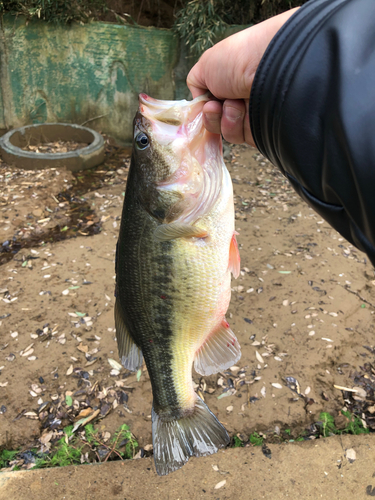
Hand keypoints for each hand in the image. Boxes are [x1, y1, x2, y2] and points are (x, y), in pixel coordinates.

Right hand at [187, 8, 298, 145]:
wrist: (271, 65)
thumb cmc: (237, 59)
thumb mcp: (206, 65)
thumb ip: (196, 84)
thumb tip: (200, 102)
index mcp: (230, 80)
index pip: (212, 105)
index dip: (205, 108)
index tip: (206, 104)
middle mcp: (242, 96)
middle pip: (218, 122)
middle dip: (213, 116)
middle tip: (218, 105)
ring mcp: (254, 113)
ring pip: (229, 132)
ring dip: (226, 120)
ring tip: (236, 104)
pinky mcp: (264, 128)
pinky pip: (243, 138)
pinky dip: (238, 127)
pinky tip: (245, 112)